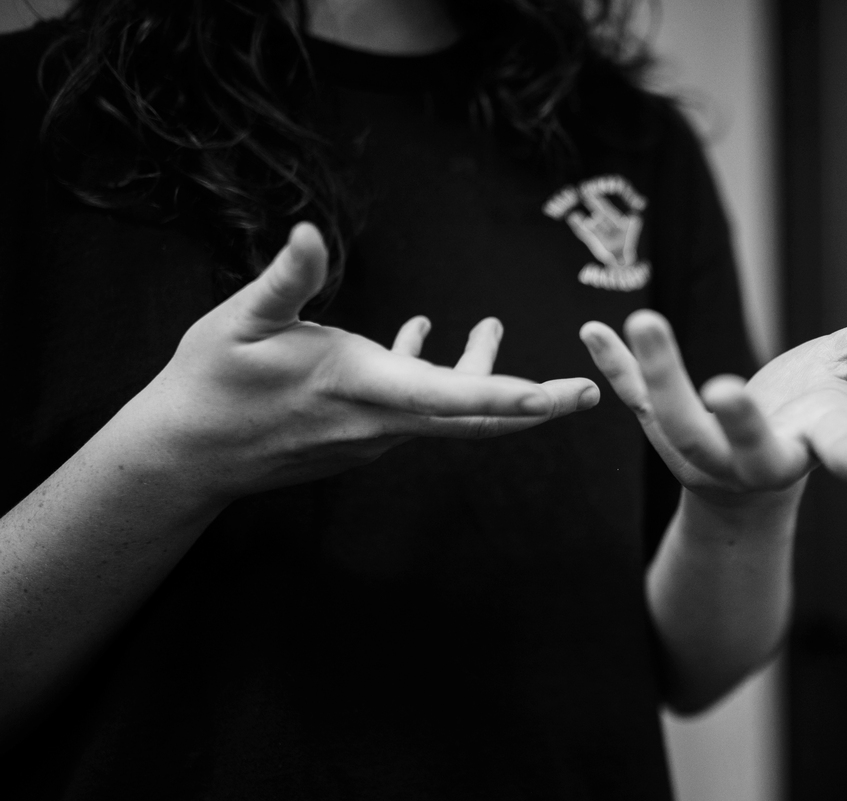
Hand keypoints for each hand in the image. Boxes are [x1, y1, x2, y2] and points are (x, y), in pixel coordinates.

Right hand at [121, 223, 598, 501]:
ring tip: (488, 324)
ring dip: (479, 375)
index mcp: (363, 389)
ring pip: (446, 412)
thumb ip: (287, 278)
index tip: (563, 394)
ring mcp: (373, 435)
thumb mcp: (243, 321)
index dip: (514, 395)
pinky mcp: (361, 436)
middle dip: (535, 405)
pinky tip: (420, 335)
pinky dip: (432, 377)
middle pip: (476, 420)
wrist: (187, 455)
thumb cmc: (212, 383)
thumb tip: (308, 230)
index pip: (455, 399)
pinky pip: (415, 410)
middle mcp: (380, 422)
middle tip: (590, 392)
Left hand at [579, 264, 846, 502]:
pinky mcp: (662, 432)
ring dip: (659, 376)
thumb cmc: (811, 412)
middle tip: (721, 388)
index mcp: (813, 443)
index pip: (842, 450)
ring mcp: (706, 452)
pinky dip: (612, 369)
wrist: (747, 477)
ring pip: (678, 425)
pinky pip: (633, 402)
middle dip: (736, 422)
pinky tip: (590, 331)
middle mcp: (759, 459)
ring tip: (644, 319)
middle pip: (746, 448)